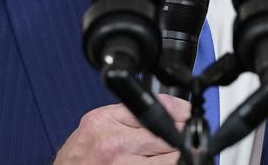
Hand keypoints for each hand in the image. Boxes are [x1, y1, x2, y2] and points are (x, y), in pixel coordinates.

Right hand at [54, 94, 190, 163]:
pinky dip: (168, 164)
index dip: (178, 111)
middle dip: (179, 134)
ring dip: (176, 154)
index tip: (188, 113)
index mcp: (105, 122)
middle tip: (183, 135)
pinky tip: (163, 161)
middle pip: (167, 134)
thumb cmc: (79, 157)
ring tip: (171, 151)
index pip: (154, 109)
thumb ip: (128, 116)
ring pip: (170, 157)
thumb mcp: (98, 124)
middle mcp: (115, 144)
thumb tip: (169, 112)